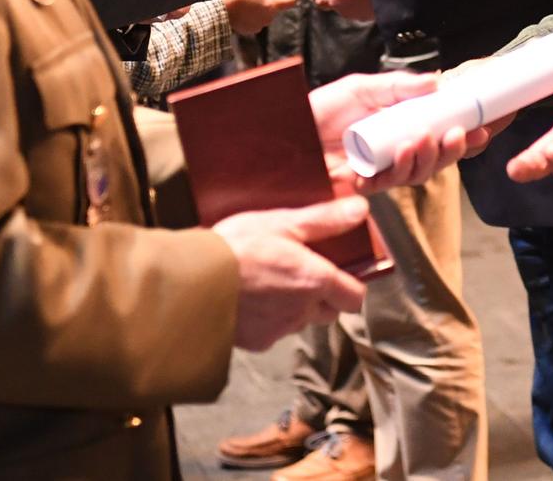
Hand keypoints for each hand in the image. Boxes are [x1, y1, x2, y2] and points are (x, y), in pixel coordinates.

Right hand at [213, 196, 370, 350]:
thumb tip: (361, 209)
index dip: (350, 285)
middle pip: (328, 311)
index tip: (338, 270)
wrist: (191, 282)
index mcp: (315, 282)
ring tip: (268, 281)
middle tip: (300, 271)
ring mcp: (278, 330)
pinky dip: (266, 318)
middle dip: (322, 296)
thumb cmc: (238, 247)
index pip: (354, 298)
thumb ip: (324, 220)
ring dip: (293, 306)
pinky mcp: (255, 342)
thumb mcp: (282, 222)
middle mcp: (302, 312)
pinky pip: (271, 332)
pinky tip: (247, 298)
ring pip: (299, 321)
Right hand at [221, 0, 295, 35]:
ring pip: (264, 14)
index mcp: (272, 5)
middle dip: (268, 0)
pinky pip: (255, 21)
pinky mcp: (249, 30)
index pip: (291, 1)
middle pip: (275, 7)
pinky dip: (251, 16)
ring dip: (259, 8)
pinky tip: (241, 9)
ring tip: (246, 1)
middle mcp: (269, 18)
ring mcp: (259, 26)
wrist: (218, 11)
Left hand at [309, 71, 487, 191]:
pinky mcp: (362, 186)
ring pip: (418, 174)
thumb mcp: (361, 88)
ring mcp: (380, 171)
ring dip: (429, 157)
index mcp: (401, 129)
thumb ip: (398, 85)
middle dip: (453, 150)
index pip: (440, 135)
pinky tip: (405, 151)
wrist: (285, 130)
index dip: (463, 135)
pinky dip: (402, 167)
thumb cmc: (321, 110)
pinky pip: (389, 183)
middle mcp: (395, 153)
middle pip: (436, 159)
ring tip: (427, 138)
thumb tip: (436, 82)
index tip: (483, 127)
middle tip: (460, 135)